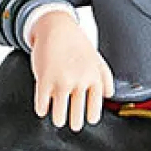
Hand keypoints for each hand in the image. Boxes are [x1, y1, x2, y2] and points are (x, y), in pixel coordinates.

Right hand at [29, 10, 114, 130]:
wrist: (56, 27)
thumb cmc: (76, 43)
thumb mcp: (97, 58)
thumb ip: (105, 77)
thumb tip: (109, 96)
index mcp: (94, 77)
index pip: (95, 107)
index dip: (91, 116)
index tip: (88, 119)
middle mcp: (79, 80)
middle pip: (77, 115)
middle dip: (74, 122)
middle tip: (73, 124)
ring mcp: (61, 81)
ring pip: (59, 115)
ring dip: (58, 119)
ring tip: (58, 118)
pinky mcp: (44, 79)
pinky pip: (42, 105)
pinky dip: (42, 109)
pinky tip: (43, 107)